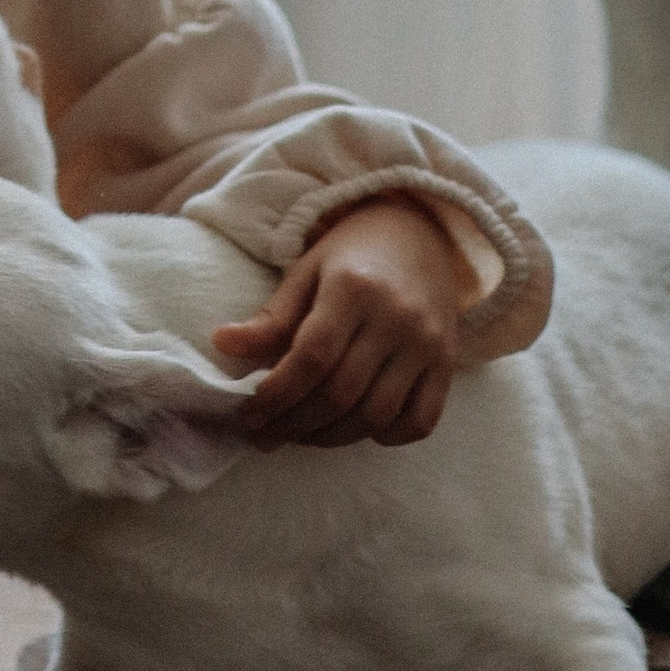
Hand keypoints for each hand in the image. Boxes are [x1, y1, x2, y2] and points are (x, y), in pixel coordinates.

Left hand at [210, 195, 475, 449]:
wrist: (420, 233)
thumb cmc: (352, 256)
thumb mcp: (306, 272)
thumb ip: (271, 317)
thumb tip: (221, 345)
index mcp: (354, 287)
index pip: (312, 357)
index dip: (277, 394)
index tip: (249, 413)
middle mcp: (396, 317)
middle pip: (341, 392)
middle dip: (294, 423)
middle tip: (265, 434)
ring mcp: (427, 343)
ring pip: (377, 414)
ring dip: (332, 437)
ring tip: (300, 437)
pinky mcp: (447, 363)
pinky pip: (422, 419)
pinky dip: (388, 436)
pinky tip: (357, 430)